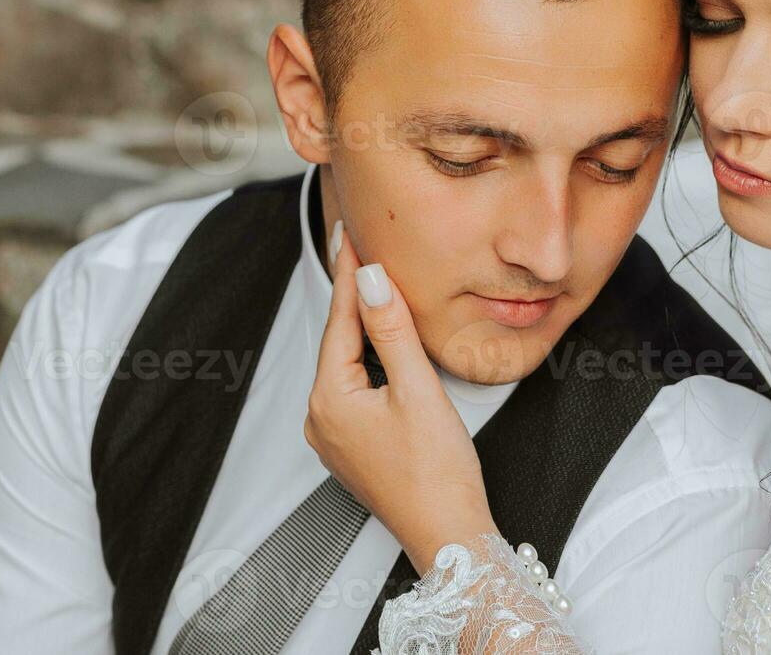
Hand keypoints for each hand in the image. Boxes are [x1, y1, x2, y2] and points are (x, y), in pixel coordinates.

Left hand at [304, 222, 498, 574]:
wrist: (448, 535)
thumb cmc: (437, 474)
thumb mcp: (418, 390)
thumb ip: (392, 330)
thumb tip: (371, 281)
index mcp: (330, 401)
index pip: (340, 320)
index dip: (349, 273)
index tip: (350, 233)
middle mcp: (322, 419)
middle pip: (340, 340)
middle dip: (351, 294)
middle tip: (353, 244)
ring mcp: (335, 435)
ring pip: (347, 364)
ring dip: (361, 325)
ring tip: (368, 281)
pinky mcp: (354, 446)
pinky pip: (355, 387)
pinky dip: (368, 357)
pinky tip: (381, 340)